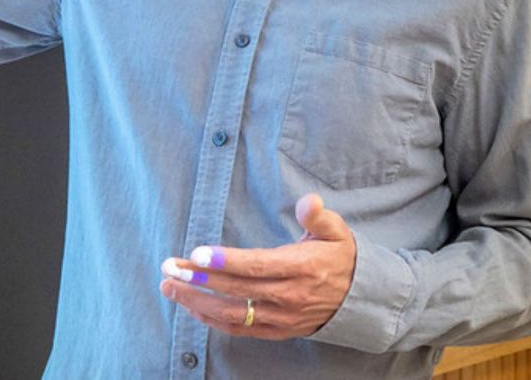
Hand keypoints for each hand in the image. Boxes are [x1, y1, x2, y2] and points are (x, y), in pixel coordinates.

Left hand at [157, 193, 356, 339]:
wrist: (362, 300)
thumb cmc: (341, 259)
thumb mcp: (337, 232)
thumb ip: (318, 217)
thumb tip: (308, 200)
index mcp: (301, 268)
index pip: (257, 266)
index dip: (225, 261)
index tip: (196, 253)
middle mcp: (289, 296)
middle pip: (237, 290)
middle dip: (198, 279)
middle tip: (168, 266)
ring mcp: (282, 317)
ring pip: (233, 314)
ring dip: (197, 302)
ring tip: (169, 286)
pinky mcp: (278, 331)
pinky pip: (240, 329)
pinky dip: (212, 320)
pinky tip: (191, 306)